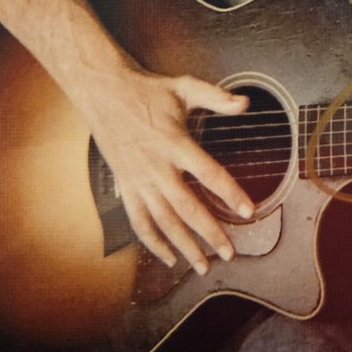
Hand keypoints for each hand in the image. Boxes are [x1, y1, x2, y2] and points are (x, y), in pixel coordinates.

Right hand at [73, 63, 255, 273]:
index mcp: (175, 143)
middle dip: (209, 233)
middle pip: (186, 208)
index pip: (208, 173)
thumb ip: (216, 97)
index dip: (230, 193)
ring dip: (183, 246)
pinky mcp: (125, 187)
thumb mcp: (184, 86)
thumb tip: (246, 103)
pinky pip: (139, 221)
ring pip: (163, 221)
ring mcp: (138, 180)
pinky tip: (168, 257)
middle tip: (229, 253)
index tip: (248, 211)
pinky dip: (153, 242)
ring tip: (203, 265)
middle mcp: (156, 167)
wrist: (103, 92)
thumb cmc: (147, 90)